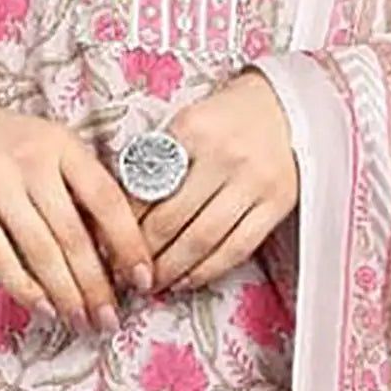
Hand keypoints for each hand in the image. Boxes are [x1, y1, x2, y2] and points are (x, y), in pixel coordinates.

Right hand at [0, 94, 153, 334]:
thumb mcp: (42, 144)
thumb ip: (72, 184)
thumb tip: (112, 247)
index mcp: (61, 142)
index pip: (106, 197)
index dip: (129, 242)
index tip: (144, 278)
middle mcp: (32, 159)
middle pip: (74, 233)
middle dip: (97, 284)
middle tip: (111, 318)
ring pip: (43, 251)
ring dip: (67, 294)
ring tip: (82, 321)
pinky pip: (2, 257)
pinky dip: (26, 289)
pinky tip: (44, 308)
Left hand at [136, 68, 298, 292]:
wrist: (283, 107)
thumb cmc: (225, 117)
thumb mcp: (187, 121)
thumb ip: (159, 158)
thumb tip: (123, 209)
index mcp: (193, 128)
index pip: (148, 183)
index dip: (124, 219)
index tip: (107, 241)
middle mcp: (224, 155)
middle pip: (173, 217)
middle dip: (144, 252)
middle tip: (125, 272)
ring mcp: (253, 181)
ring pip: (204, 239)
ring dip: (172, 269)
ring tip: (153, 283)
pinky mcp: (277, 203)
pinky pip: (237, 248)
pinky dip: (208, 270)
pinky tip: (188, 279)